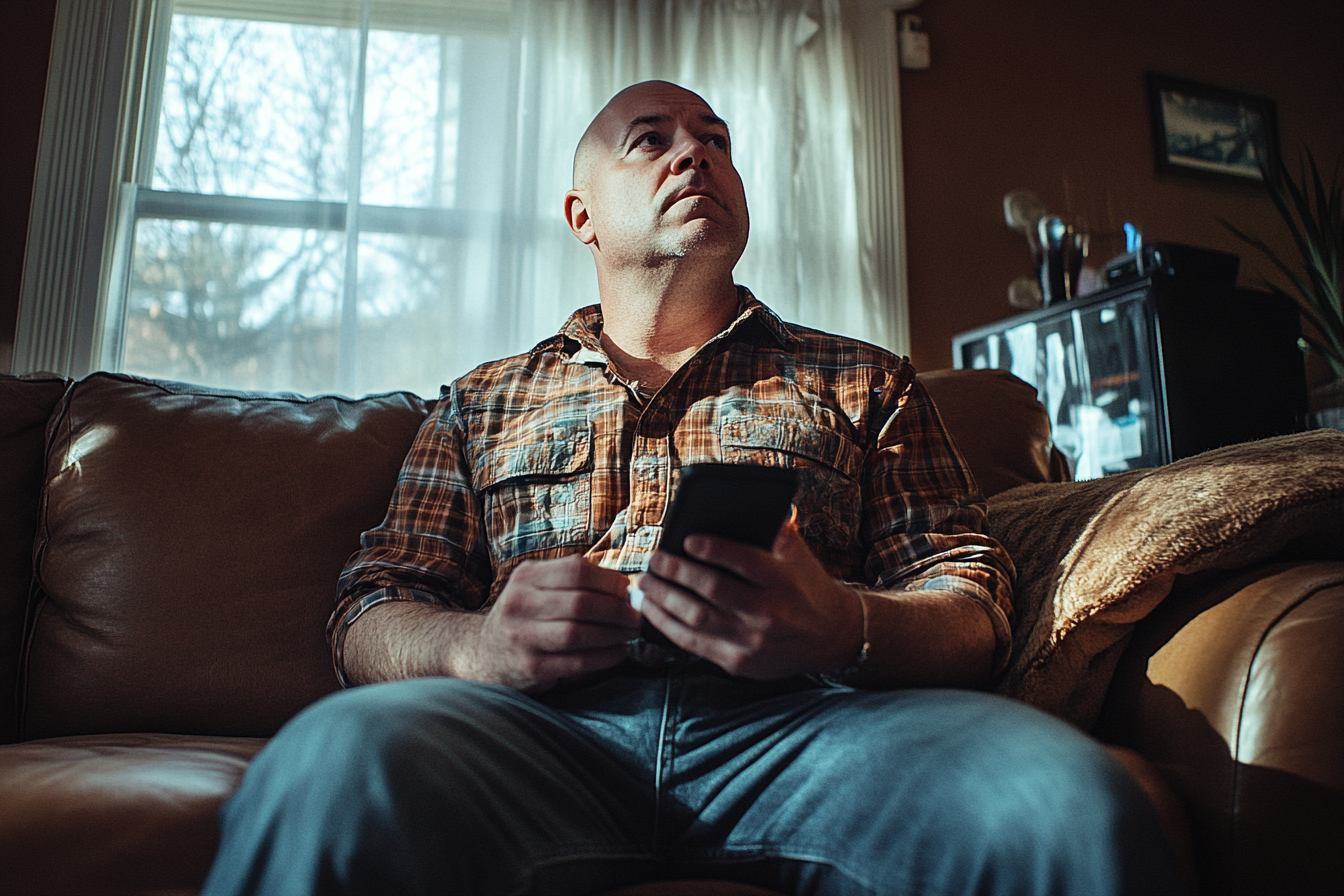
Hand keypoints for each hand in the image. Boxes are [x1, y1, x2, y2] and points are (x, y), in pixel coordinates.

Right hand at [472, 555, 639, 692]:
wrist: (484, 653)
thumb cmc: (526, 617)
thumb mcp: (537, 587)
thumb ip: (573, 582)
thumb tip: (626, 586)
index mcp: (526, 577)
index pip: (576, 570)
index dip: (609, 580)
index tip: (628, 590)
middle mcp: (519, 603)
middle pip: (581, 603)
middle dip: (618, 610)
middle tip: (637, 616)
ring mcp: (521, 637)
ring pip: (578, 633)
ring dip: (613, 634)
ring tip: (631, 634)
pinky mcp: (530, 667)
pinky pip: (576, 663)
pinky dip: (604, 657)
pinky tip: (618, 652)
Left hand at [638, 523, 863, 678]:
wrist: (831, 638)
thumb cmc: (806, 587)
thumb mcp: (799, 555)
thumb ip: (775, 530)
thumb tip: (742, 504)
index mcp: (783, 581)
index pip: (744, 561)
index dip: (713, 549)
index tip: (687, 539)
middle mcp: (768, 613)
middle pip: (712, 590)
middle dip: (676, 573)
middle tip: (654, 560)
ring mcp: (751, 642)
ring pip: (696, 618)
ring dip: (663, 599)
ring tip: (644, 583)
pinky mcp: (738, 663)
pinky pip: (693, 644)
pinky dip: (667, 626)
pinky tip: (651, 611)